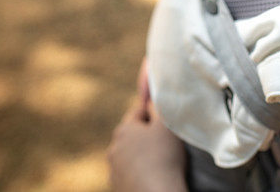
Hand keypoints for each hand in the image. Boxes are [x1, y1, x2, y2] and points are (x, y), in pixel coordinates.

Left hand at [108, 63, 186, 191]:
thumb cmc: (164, 157)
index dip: (153, 112)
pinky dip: (140, 171)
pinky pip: (130, 172)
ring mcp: (113, 169)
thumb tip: (152, 97)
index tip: (165, 117)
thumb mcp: (166, 125)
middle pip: (133, 134)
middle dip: (146, 135)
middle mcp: (113, 148)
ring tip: (161, 160)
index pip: (138, 112)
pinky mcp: (117, 186)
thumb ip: (158, 106)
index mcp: (123, 129)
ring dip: (142, 154)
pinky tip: (154, 175)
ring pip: (130, 154)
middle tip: (166, 140)